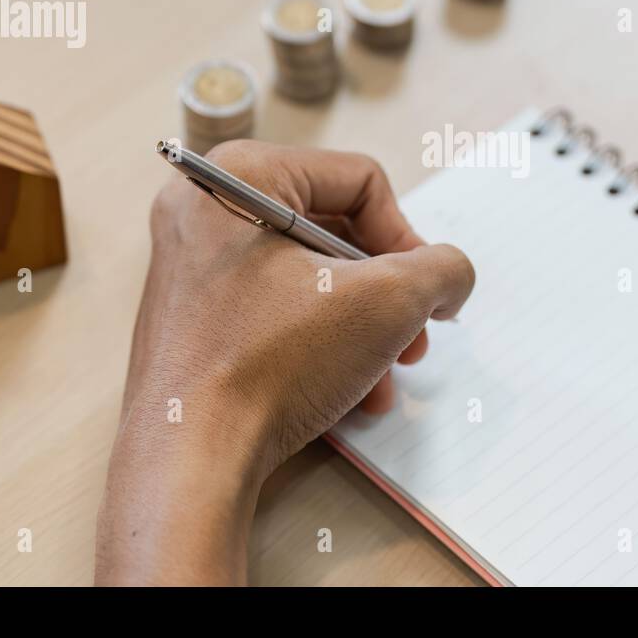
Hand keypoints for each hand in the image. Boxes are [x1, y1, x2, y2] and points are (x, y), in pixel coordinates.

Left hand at [96, 141, 474, 584]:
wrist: (189, 461)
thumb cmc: (270, 366)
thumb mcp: (388, 302)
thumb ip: (441, 269)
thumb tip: (449, 274)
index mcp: (240, 176)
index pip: (358, 180)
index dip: (407, 237)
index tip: (421, 292)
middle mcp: (203, 211)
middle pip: (335, 231)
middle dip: (386, 293)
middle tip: (412, 339)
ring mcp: (190, 266)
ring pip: (310, 279)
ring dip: (363, 329)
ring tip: (383, 378)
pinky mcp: (190, 318)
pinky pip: (275, 312)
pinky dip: (321, 346)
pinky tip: (349, 394)